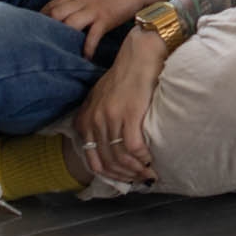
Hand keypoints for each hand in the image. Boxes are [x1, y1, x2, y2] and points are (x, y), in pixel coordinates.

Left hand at [42, 0, 169, 59]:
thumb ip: (84, 0)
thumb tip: (75, 12)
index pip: (52, 4)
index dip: (39, 17)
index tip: (32, 29)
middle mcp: (83, 1)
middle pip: (55, 13)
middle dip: (44, 29)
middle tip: (40, 46)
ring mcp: (94, 9)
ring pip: (69, 23)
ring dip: (62, 38)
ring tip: (58, 55)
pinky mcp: (107, 17)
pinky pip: (92, 35)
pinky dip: (87, 48)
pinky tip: (85, 59)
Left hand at [73, 26, 167, 182]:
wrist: (139, 56)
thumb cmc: (124, 78)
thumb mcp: (101, 100)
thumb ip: (98, 122)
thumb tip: (108, 149)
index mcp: (84, 121)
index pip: (92, 161)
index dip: (110, 176)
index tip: (125, 179)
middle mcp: (93, 122)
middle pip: (107, 163)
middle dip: (125, 177)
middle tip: (140, 180)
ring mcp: (109, 118)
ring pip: (120, 158)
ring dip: (135, 170)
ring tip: (149, 174)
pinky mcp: (128, 114)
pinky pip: (133, 147)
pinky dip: (142, 158)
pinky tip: (151, 160)